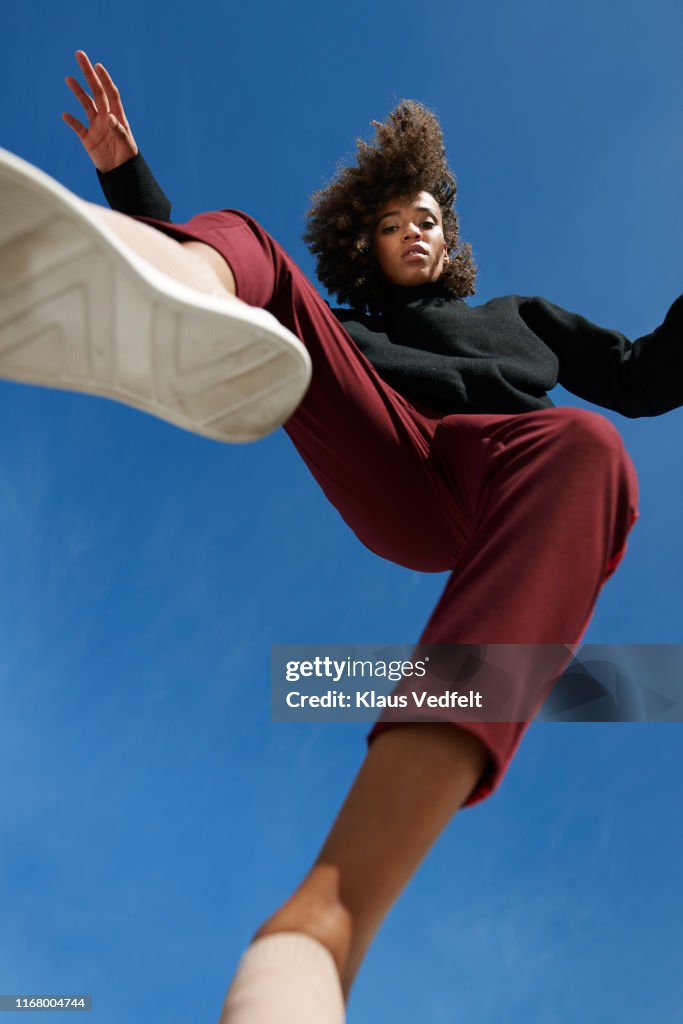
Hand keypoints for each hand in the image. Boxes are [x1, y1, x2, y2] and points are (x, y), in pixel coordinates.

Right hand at [62, 50, 137, 171]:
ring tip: (68, 78)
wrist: (121, 174)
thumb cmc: (128, 158)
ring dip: (77, 91)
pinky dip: (71, 121)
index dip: (105, 79)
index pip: (110, 93)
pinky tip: (65, 115)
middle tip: (80, 56)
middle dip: (88, 74)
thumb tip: (109, 117)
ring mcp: (96, 127)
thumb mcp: (126, 144)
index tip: (98, 66)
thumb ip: (118, 130)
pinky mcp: (87, 139)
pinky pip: (77, 127)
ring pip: (85, 105)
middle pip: (96, 92)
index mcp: (117, 116)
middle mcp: (105, 117)